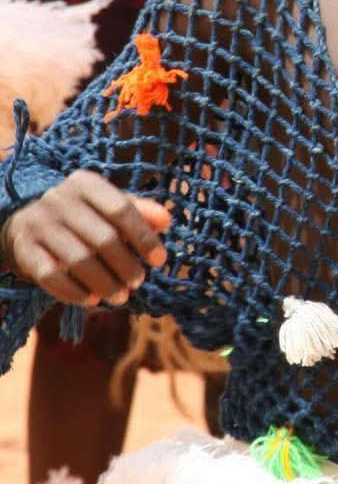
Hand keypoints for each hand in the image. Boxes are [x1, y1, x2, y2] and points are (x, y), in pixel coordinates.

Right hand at [0, 171, 169, 307]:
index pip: (121, 208)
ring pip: (78, 260)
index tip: (160, 259)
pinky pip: (52, 276)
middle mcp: (59, 199)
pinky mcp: (24, 249)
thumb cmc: (83, 216)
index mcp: (85, 184)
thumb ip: (139, 212)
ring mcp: (38, 224)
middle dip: (126, 265)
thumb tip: (166, 220)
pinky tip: (92, 300)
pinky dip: (74, 292)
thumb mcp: (108, 206)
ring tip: (121, 296)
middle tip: (138, 281)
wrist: (28, 223)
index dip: (143, 236)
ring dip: (105, 283)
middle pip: (102, 238)